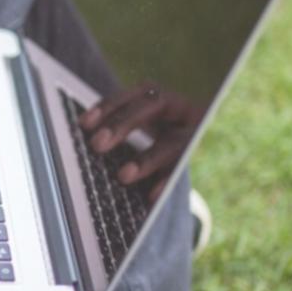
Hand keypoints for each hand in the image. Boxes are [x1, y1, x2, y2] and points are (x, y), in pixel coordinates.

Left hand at [78, 82, 204, 201]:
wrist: (207, 158)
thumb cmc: (162, 141)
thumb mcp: (147, 129)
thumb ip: (121, 130)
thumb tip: (84, 138)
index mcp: (163, 98)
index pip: (136, 94)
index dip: (111, 105)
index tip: (84, 123)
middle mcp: (182, 110)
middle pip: (154, 106)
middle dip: (123, 123)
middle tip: (97, 144)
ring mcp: (197, 134)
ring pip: (174, 142)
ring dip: (147, 158)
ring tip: (123, 176)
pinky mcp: (202, 160)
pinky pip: (184, 171)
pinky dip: (167, 182)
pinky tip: (152, 197)